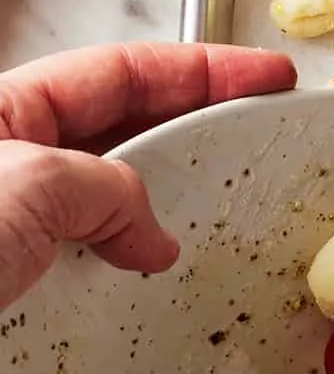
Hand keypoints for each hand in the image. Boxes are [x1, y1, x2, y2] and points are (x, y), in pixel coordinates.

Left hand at [0, 40, 295, 310]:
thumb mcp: (30, 184)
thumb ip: (107, 187)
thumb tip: (152, 235)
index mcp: (6, 112)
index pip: (124, 73)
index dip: (204, 71)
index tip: (268, 78)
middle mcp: (13, 167)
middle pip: (124, 138)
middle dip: (192, 141)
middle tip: (262, 144)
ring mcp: (16, 235)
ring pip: (109, 218)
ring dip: (159, 227)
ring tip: (218, 229)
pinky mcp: (19, 298)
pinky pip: (89, 285)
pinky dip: (125, 292)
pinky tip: (154, 302)